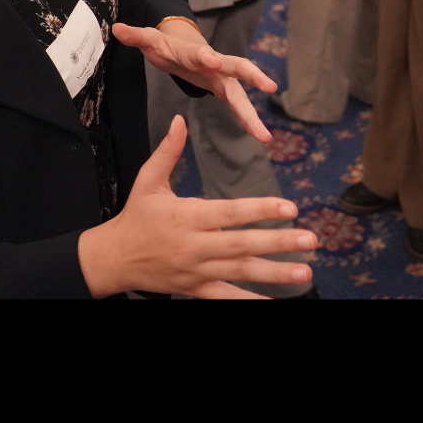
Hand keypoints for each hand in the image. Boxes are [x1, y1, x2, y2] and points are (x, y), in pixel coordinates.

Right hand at [77, 116, 316, 297]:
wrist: (113, 259)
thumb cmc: (135, 216)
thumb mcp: (147, 181)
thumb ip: (167, 152)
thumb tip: (179, 120)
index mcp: (187, 217)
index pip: (230, 212)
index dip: (260, 209)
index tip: (290, 207)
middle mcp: (195, 246)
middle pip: (242, 245)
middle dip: (278, 242)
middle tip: (310, 238)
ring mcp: (196, 270)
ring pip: (240, 272)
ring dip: (275, 273)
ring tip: (304, 270)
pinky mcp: (195, 288)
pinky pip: (225, 297)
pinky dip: (249, 301)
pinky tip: (273, 302)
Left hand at [111, 19, 275, 142]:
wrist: (182, 43)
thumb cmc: (167, 43)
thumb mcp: (149, 39)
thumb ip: (136, 35)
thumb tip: (116, 28)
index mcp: (194, 51)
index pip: (201, 52)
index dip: (207, 56)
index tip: (214, 61)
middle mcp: (214, 63)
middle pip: (237, 67)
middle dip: (253, 76)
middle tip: (270, 85)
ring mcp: (222, 77)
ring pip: (241, 94)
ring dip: (252, 114)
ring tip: (265, 136)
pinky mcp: (223, 88)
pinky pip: (238, 105)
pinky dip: (249, 120)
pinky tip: (260, 136)